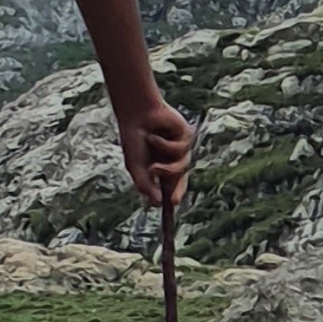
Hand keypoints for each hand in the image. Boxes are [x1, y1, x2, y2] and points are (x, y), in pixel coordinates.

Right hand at [119, 95, 195, 213]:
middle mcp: (172, 159)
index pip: (169, 185)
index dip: (170, 197)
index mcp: (160, 167)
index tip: (168, 208)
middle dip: (177, 190)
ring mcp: (181, 149)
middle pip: (180, 179)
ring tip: (153, 167)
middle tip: (173, 201)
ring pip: (182, 168)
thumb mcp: (135, 166)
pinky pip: (180, 150)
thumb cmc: (134, 138)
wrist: (136, 113)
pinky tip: (155, 137)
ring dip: (167, 170)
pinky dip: (165, 146)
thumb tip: (155, 203)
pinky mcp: (187, 137)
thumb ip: (144, 184)